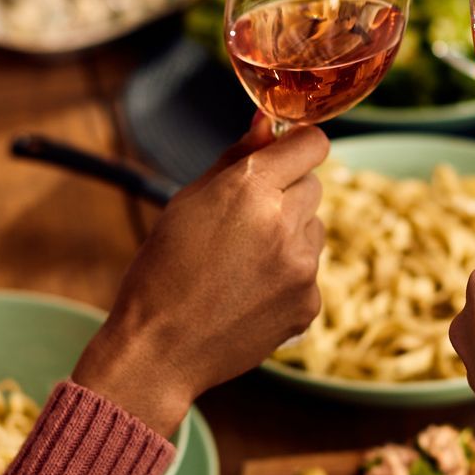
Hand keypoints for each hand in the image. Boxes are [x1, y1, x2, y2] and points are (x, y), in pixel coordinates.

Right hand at [73, 118, 328, 434]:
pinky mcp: (309, 303)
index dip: (298, 147)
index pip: (312, 144)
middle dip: (287, 194)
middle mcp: (283, 223)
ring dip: (291, 235)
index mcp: (250, 188)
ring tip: (244, 262)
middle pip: (314, 186)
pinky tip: (251, 293)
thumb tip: (267, 124)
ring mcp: (302, 267)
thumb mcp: (188, 202)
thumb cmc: (162, 271)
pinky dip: (289, 277)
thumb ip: (236, 158)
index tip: (287, 156)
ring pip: (315, 229)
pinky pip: (311, 272)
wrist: (160, 349)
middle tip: (245, 222)